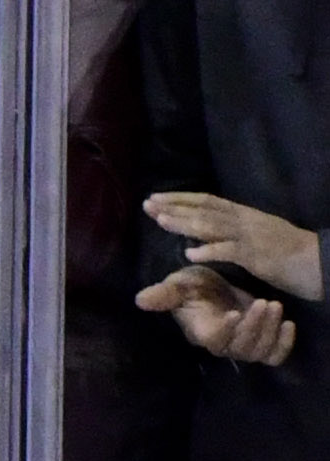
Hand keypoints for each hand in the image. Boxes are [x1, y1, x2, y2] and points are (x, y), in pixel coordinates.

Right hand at [138, 265, 301, 365]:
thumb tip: (140, 300)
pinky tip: (288, 324)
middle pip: (240, 348)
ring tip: (274, 305)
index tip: (235, 312)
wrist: (214, 287)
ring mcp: (242, 345)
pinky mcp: (261, 342)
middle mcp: (222, 344)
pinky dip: (284, 344)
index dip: (226, 330)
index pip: (214, 340)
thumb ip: (164, 293)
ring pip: (259, 351)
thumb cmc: (194, 286)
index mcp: (202, 331)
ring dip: (270, 330)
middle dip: (254, 326)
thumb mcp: (179, 284)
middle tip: (264, 303)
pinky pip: (275, 356)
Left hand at [146, 191, 325, 303]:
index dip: (181, 198)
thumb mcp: (257, 235)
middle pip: (205, 209)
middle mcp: (246, 220)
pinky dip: (209, 251)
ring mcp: (252, 237)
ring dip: (186, 223)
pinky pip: (231, 252)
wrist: (321, 262)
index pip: (208, 201)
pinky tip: (189, 254)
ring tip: (161, 221)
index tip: (156, 198)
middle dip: (175, 206)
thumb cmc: (288, 253)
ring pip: (214, 226)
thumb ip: (233, 230)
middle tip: (147, 204)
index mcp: (245, 215)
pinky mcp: (259, 256)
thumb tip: (206, 229)